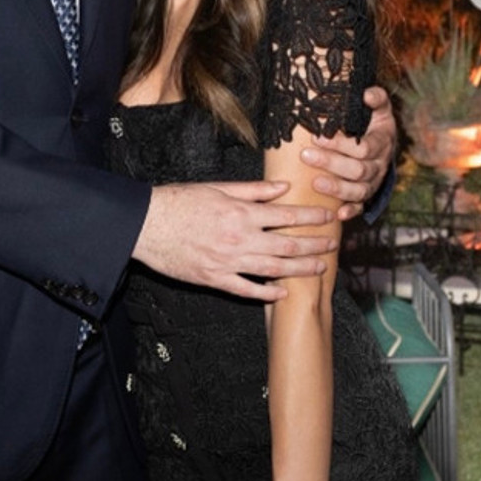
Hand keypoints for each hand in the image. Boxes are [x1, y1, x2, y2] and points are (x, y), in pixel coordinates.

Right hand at [132, 180, 336, 300]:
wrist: (147, 224)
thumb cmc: (180, 201)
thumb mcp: (218, 188)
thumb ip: (253, 190)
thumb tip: (283, 187)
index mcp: (241, 213)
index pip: (286, 216)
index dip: (311, 218)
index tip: (329, 217)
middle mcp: (239, 239)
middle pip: (286, 246)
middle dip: (313, 246)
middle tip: (333, 246)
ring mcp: (228, 262)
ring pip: (273, 270)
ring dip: (299, 270)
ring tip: (319, 269)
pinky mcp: (214, 279)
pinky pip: (246, 290)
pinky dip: (266, 293)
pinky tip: (282, 293)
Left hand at [300, 85, 394, 219]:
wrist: (384, 142)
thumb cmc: (374, 121)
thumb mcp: (378, 107)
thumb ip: (376, 98)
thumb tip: (367, 94)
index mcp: (382, 142)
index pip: (363, 148)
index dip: (341, 144)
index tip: (317, 136)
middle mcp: (379, 165)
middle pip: (358, 170)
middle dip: (331, 163)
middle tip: (306, 156)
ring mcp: (373, 182)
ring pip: (359, 191)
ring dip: (337, 189)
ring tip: (315, 183)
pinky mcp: (367, 194)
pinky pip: (361, 206)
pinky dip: (351, 211)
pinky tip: (338, 214)